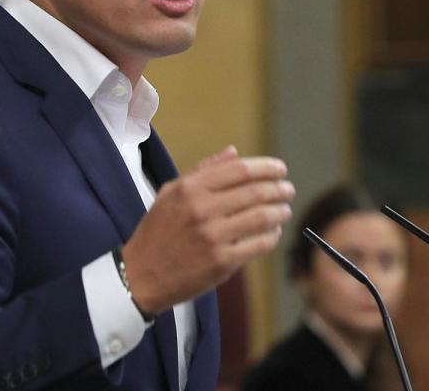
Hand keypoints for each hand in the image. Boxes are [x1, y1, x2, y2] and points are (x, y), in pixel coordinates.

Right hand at [122, 146, 294, 314]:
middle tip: (288, 190)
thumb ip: (203, 171)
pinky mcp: (221, 263)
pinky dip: (272, 236)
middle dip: (280, 189)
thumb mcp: (171, 193)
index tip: (280, 169)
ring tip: (285, 210)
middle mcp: (202, 210)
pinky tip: (273, 232)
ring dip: (280, 211)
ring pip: (262, 217)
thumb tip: (233, 151)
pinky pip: (258, 244)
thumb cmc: (157, 232)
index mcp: (190, 189)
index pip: (240, 170)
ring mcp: (213, 237)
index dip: (266, 168)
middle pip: (256, 192)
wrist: (140, 276)